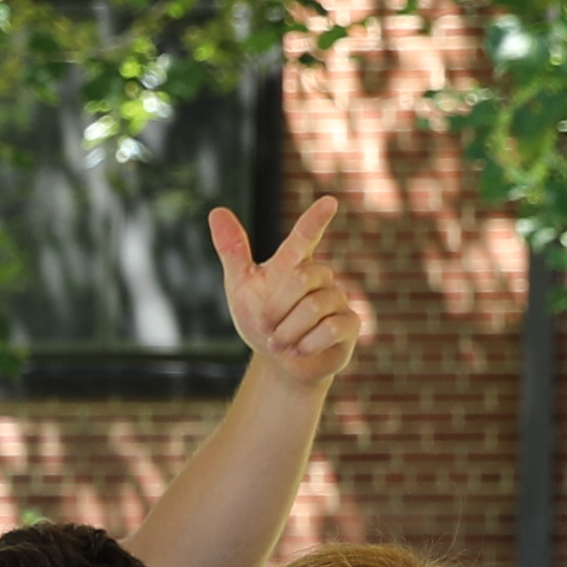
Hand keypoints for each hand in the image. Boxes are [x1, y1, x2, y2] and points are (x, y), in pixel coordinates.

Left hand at [209, 200, 371, 388]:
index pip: (305, 236)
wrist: (280, 363)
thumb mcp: (241, 288)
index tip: (329, 202)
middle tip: (265, 327)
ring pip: (315, 307)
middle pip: (303, 277)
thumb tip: (216, 210)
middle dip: (277, 307)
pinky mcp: (350, 324)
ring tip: (280, 343)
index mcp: (295, 263)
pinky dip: (308, 344)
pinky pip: (332, 328)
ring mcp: (338, 299)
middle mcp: (321, 276)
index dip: (315, 220)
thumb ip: (233, 251)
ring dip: (288, 331)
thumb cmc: (263, 322)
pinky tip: (299, 351)